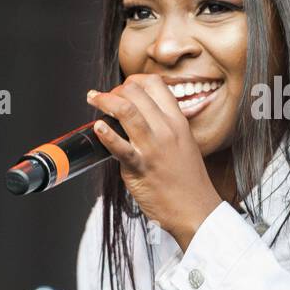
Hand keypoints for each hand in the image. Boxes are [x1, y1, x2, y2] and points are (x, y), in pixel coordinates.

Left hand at [86, 74, 222, 249]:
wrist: (196, 209)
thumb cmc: (188, 180)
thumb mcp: (184, 143)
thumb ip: (165, 127)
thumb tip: (140, 117)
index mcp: (178, 121)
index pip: (155, 83)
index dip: (134, 81)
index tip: (124, 89)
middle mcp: (166, 129)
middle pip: (136, 91)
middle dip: (115, 90)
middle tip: (105, 99)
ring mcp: (153, 147)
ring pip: (126, 110)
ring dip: (104, 100)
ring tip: (93, 100)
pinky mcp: (140, 167)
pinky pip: (120, 146)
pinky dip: (105, 134)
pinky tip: (97, 127)